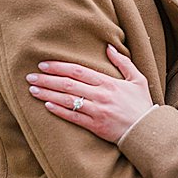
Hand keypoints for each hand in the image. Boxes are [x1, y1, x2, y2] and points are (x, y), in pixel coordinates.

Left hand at [26, 45, 153, 142]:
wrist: (147, 130)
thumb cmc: (141, 104)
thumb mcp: (137, 79)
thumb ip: (123, 62)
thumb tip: (109, 47)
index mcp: (108, 82)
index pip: (78, 71)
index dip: (58, 66)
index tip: (43, 64)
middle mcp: (100, 95)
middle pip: (68, 84)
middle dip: (47, 79)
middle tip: (30, 77)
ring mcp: (97, 111)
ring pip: (67, 100)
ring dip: (48, 94)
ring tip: (32, 90)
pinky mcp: (95, 126)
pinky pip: (73, 117)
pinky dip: (59, 111)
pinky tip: (46, 106)